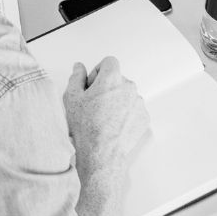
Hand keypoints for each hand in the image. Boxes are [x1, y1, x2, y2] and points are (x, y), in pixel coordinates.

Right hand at [64, 56, 152, 170]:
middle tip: (94, 105)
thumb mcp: (72, 98)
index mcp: (112, 78)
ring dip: (117, 102)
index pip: (109, 62)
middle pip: (118, 80)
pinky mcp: (144, 118)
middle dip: (107, 88)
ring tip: (103, 119)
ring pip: (126, 96)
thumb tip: (79, 67)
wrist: (101, 153)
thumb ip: (76, 77)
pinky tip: (113, 126)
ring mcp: (139, 103)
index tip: (92, 85)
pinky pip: (134, 110)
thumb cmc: (86, 126)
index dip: (98, 71)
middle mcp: (129, 87)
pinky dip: (125, 115)